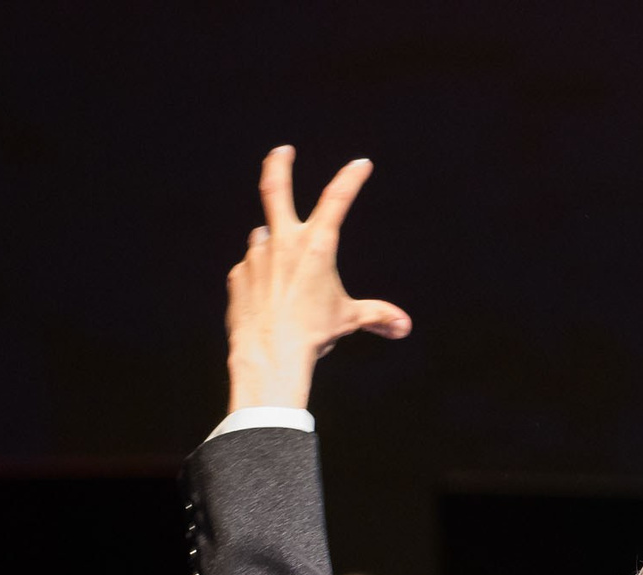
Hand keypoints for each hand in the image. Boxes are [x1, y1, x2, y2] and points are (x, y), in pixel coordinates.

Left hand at [225, 147, 411, 412]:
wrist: (270, 354)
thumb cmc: (312, 335)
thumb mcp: (348, 320)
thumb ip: (376, 316)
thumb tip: (403, 327)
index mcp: (316, 246)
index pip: (337, 198)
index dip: (351, 177)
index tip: (360, 164)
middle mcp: (283, 242)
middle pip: (275, 188)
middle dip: (279, 164)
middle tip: (283, 150)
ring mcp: (256, 256)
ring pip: (265, 239)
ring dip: (274, 248)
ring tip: (285, 282)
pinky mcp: (239, 275)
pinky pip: (252, 270)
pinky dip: (260, 279)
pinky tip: (269, 302)